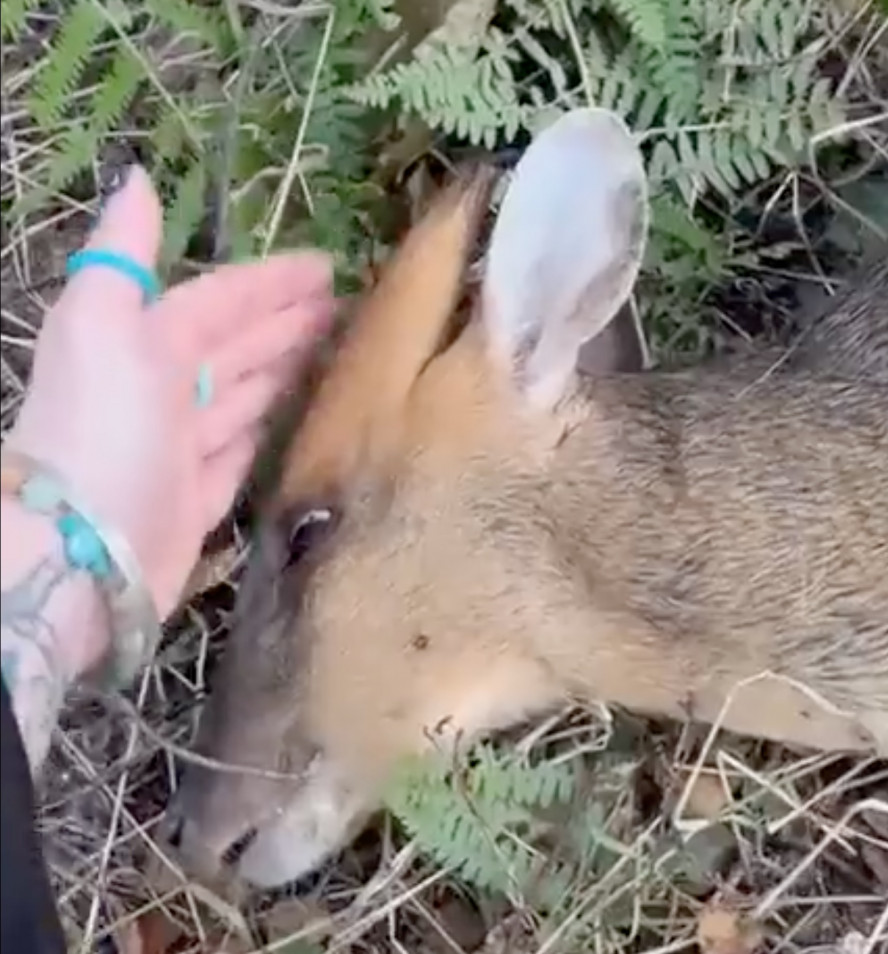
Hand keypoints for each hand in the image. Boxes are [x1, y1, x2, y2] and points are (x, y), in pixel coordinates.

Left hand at [6, 166, 334, 625]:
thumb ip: (121, 256)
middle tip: (350, 305)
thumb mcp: (103, 326)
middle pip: (237, 346)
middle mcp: (165, 391)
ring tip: (338, 350)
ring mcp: (184, 448)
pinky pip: (244, 452)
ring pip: (245, 397)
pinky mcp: (201, 500)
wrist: (79, 556)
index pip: (221, 300)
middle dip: (288, 321)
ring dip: (284, 370)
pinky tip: (298, 417)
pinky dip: (269, 430)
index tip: (328, 266)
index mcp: (145, 343)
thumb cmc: (101, 430)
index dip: (270, 282)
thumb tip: (136, 178)